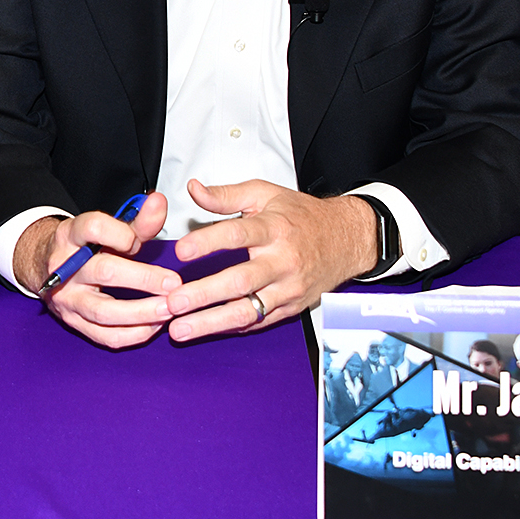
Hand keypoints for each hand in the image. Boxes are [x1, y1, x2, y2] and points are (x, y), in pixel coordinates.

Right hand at [15, 195, 180, 349]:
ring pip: (104, 311)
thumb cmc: (86, 247)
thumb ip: (138, 219)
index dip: (120, 234)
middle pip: (104, 272)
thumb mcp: (109, 229)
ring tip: (170, 308)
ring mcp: (67, 298)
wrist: (48, 268)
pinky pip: (106, 336)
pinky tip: (155, 324)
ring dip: (142, 312)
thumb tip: (159, 202)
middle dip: (144, 278)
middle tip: (174, 284)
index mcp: (71, 236)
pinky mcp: (74, 322)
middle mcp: (65, 267)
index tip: (137, 241)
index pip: (93, 228)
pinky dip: (135, 333)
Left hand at [165, 179, 376, 339]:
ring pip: (247, 310)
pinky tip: (205, 330)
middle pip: (240, 281)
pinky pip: (258, 321)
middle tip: (172, 302)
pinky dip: (231, 327)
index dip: (207, 242)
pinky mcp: (291, 307)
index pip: (237, 234)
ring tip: (180, 328)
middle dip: (203, 294)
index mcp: (274, 228)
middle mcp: (282, 261)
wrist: (346, 239)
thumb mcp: (265, 194)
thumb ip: (225, 194)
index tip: (181, 251)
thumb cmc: (301, 216)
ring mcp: (288, 288)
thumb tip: (193, 188)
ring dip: (211, 322)